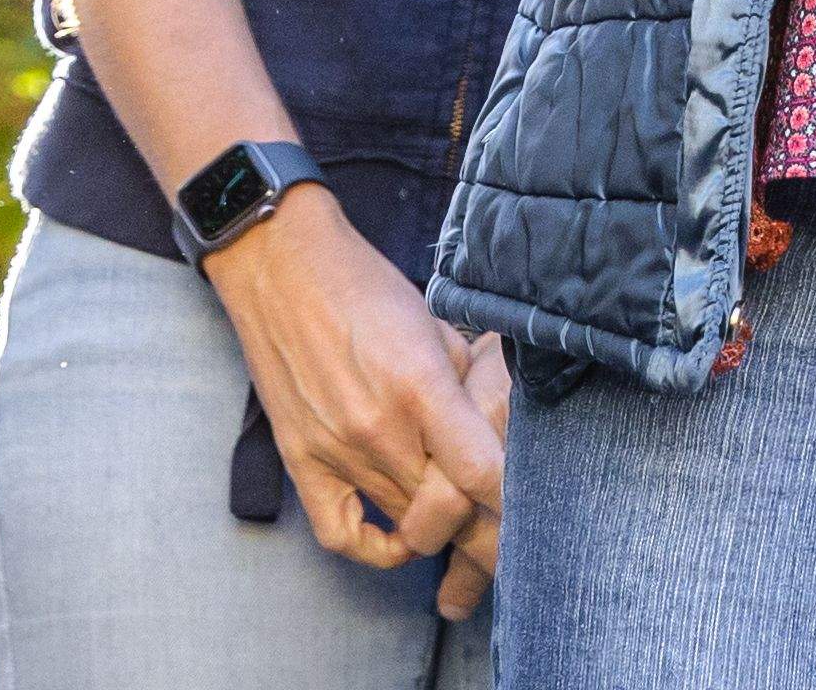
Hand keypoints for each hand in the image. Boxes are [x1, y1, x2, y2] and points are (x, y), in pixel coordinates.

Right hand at [212, 197, 510, 596]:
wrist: (282, 267)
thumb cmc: (367, 286)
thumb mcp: (436, 324)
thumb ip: (467, 383)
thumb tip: (497, 428)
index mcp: (420, 387)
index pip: (482, 472)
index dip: (515, 496)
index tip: (533, 501)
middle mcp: (378, 430)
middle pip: (447, 511)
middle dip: (484, 520)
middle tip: (500, 513)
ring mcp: (336, 452)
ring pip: (405, 524)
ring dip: (438, 524)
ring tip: (459, 510)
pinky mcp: (301, 463)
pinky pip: (342, 536)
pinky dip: (376, 548)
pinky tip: (401, 534)